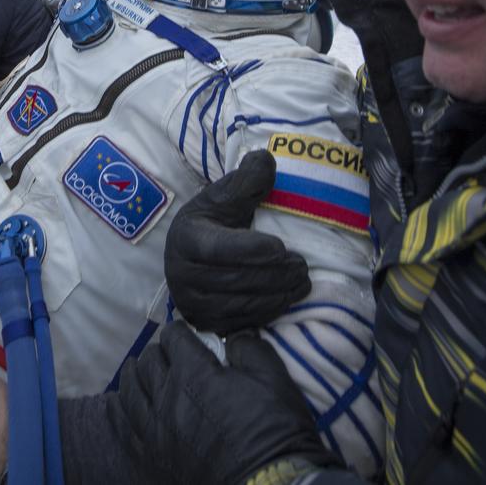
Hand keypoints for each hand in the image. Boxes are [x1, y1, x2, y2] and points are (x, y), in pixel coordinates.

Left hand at [117, 322, 332, 484]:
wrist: (267, 484)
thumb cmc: (274, 430)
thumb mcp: (274, 379)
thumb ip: (248, 347)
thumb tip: (233, 335)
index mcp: (194, 372)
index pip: (173, 337)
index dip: (181, 332)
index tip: (188, 336)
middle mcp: (167, 395)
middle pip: (149, 360)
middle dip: (159, 352)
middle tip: (171, 355)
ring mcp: (156, 427)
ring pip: (130, 389)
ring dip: (135, 374)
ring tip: (139, 370)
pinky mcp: (153, 453)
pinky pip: (124, 424)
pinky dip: (119, 408)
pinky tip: (119, 402)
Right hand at [165, 150, 310, 334]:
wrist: (195, 251)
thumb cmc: (214, 220)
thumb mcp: (225, 195)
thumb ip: (247, 179)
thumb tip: (266, 160)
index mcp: (186, 239)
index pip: (218, 249)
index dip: (251, 249)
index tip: (282, 246)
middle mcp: (182, 275)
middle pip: (236, 279)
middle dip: (275, 274)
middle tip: (303, 266)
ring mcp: (193, 303)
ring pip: (242, 303)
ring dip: (278, 294)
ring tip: (302, 281)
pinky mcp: (207, 324)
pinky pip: (243, 322)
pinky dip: (269, 311)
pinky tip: (287, 297)